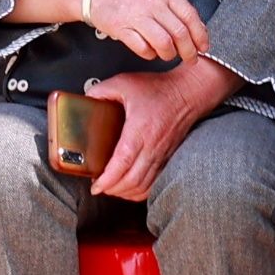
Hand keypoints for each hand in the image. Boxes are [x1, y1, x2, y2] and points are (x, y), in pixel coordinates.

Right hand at [84, 0, 210, 66]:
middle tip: (189, 58)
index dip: (200, 35)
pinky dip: (150, 54)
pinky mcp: (121, 28)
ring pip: (164, 43)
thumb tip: (197, 29)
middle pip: (179, 32)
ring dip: (169, 54)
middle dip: (188, 51)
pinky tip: (150, 51)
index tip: (202, 46)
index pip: (190, 15)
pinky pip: (143, 49)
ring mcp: (135, 14)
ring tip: (167, 55)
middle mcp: (151, 1)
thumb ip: (174, 7)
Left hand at [88, 55, 235, 202]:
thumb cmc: (160, 89)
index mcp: (139, 131)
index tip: (96, 186)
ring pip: (145, 185)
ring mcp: (162, 155)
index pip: (122, 163)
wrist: (189, 92)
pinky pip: (156, 182)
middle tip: (99, 188)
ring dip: (127, 192)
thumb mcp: (125, 82)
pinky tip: (132, 188)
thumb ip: (102, 90)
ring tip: (112, 189)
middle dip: (113, 190)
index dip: (108, 179)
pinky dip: (142, 191)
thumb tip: (86, 98)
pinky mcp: (169, 157)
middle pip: (133, 180)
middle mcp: (152, 147)